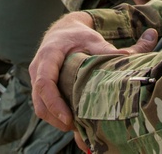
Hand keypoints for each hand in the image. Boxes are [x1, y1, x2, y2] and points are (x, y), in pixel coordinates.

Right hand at [30, 13, 156, 131]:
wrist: (63, 32)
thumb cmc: (78, 36)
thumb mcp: (92, 39)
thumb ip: (106, 49)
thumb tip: (126, 56)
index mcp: (48, 54)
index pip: (44, 82)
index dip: (54, 103)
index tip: (68, 118)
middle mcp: (37, 67)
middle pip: (39, 100)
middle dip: (56, 118)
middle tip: (77, 129)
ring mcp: (35, 78)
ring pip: (39, 106)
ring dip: (55, 120)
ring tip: (77, 127)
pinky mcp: (39, 87)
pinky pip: (43, 105)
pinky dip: (55, 116)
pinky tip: (73, 120)